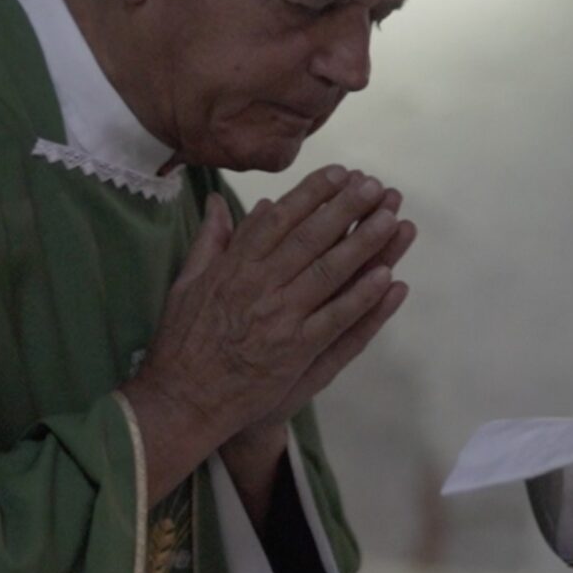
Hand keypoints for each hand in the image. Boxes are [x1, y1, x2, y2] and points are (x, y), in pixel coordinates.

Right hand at [119, 167, 414, 499]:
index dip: (312, 194)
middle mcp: (258, 285)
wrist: (182, 399)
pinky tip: (387, 277)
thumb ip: (208, 240)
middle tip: (374, 185)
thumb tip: (215, 201)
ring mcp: (279, 318)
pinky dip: (361, 297)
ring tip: (392, 218)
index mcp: (233, 266)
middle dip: (345, 208)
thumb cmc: (181, 342)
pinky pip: (336, 319)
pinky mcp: (295, 350)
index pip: (278, 218)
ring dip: (363, 244)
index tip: (340, 174)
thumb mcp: (186, 283)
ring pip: (328, 272)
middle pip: (309, 238)